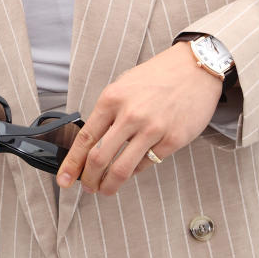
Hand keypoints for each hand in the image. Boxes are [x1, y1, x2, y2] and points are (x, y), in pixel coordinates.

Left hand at [56, 42, 222, 195]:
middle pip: (99, 159)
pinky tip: (132, 169)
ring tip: (105, 188)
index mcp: (112, 99)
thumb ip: (107, 113)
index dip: (71, 164)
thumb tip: (90, 144)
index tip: (63, 179)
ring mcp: (152, 128)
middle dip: (89, 179)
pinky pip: (147, 164)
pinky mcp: (172, 139)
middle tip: (87, 187)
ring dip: (109, 185)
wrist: (195, 68)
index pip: (85, 139)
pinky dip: (136, 171)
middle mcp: (130, 114)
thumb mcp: (123, 86)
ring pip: (122, 169)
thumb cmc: (157, 77)